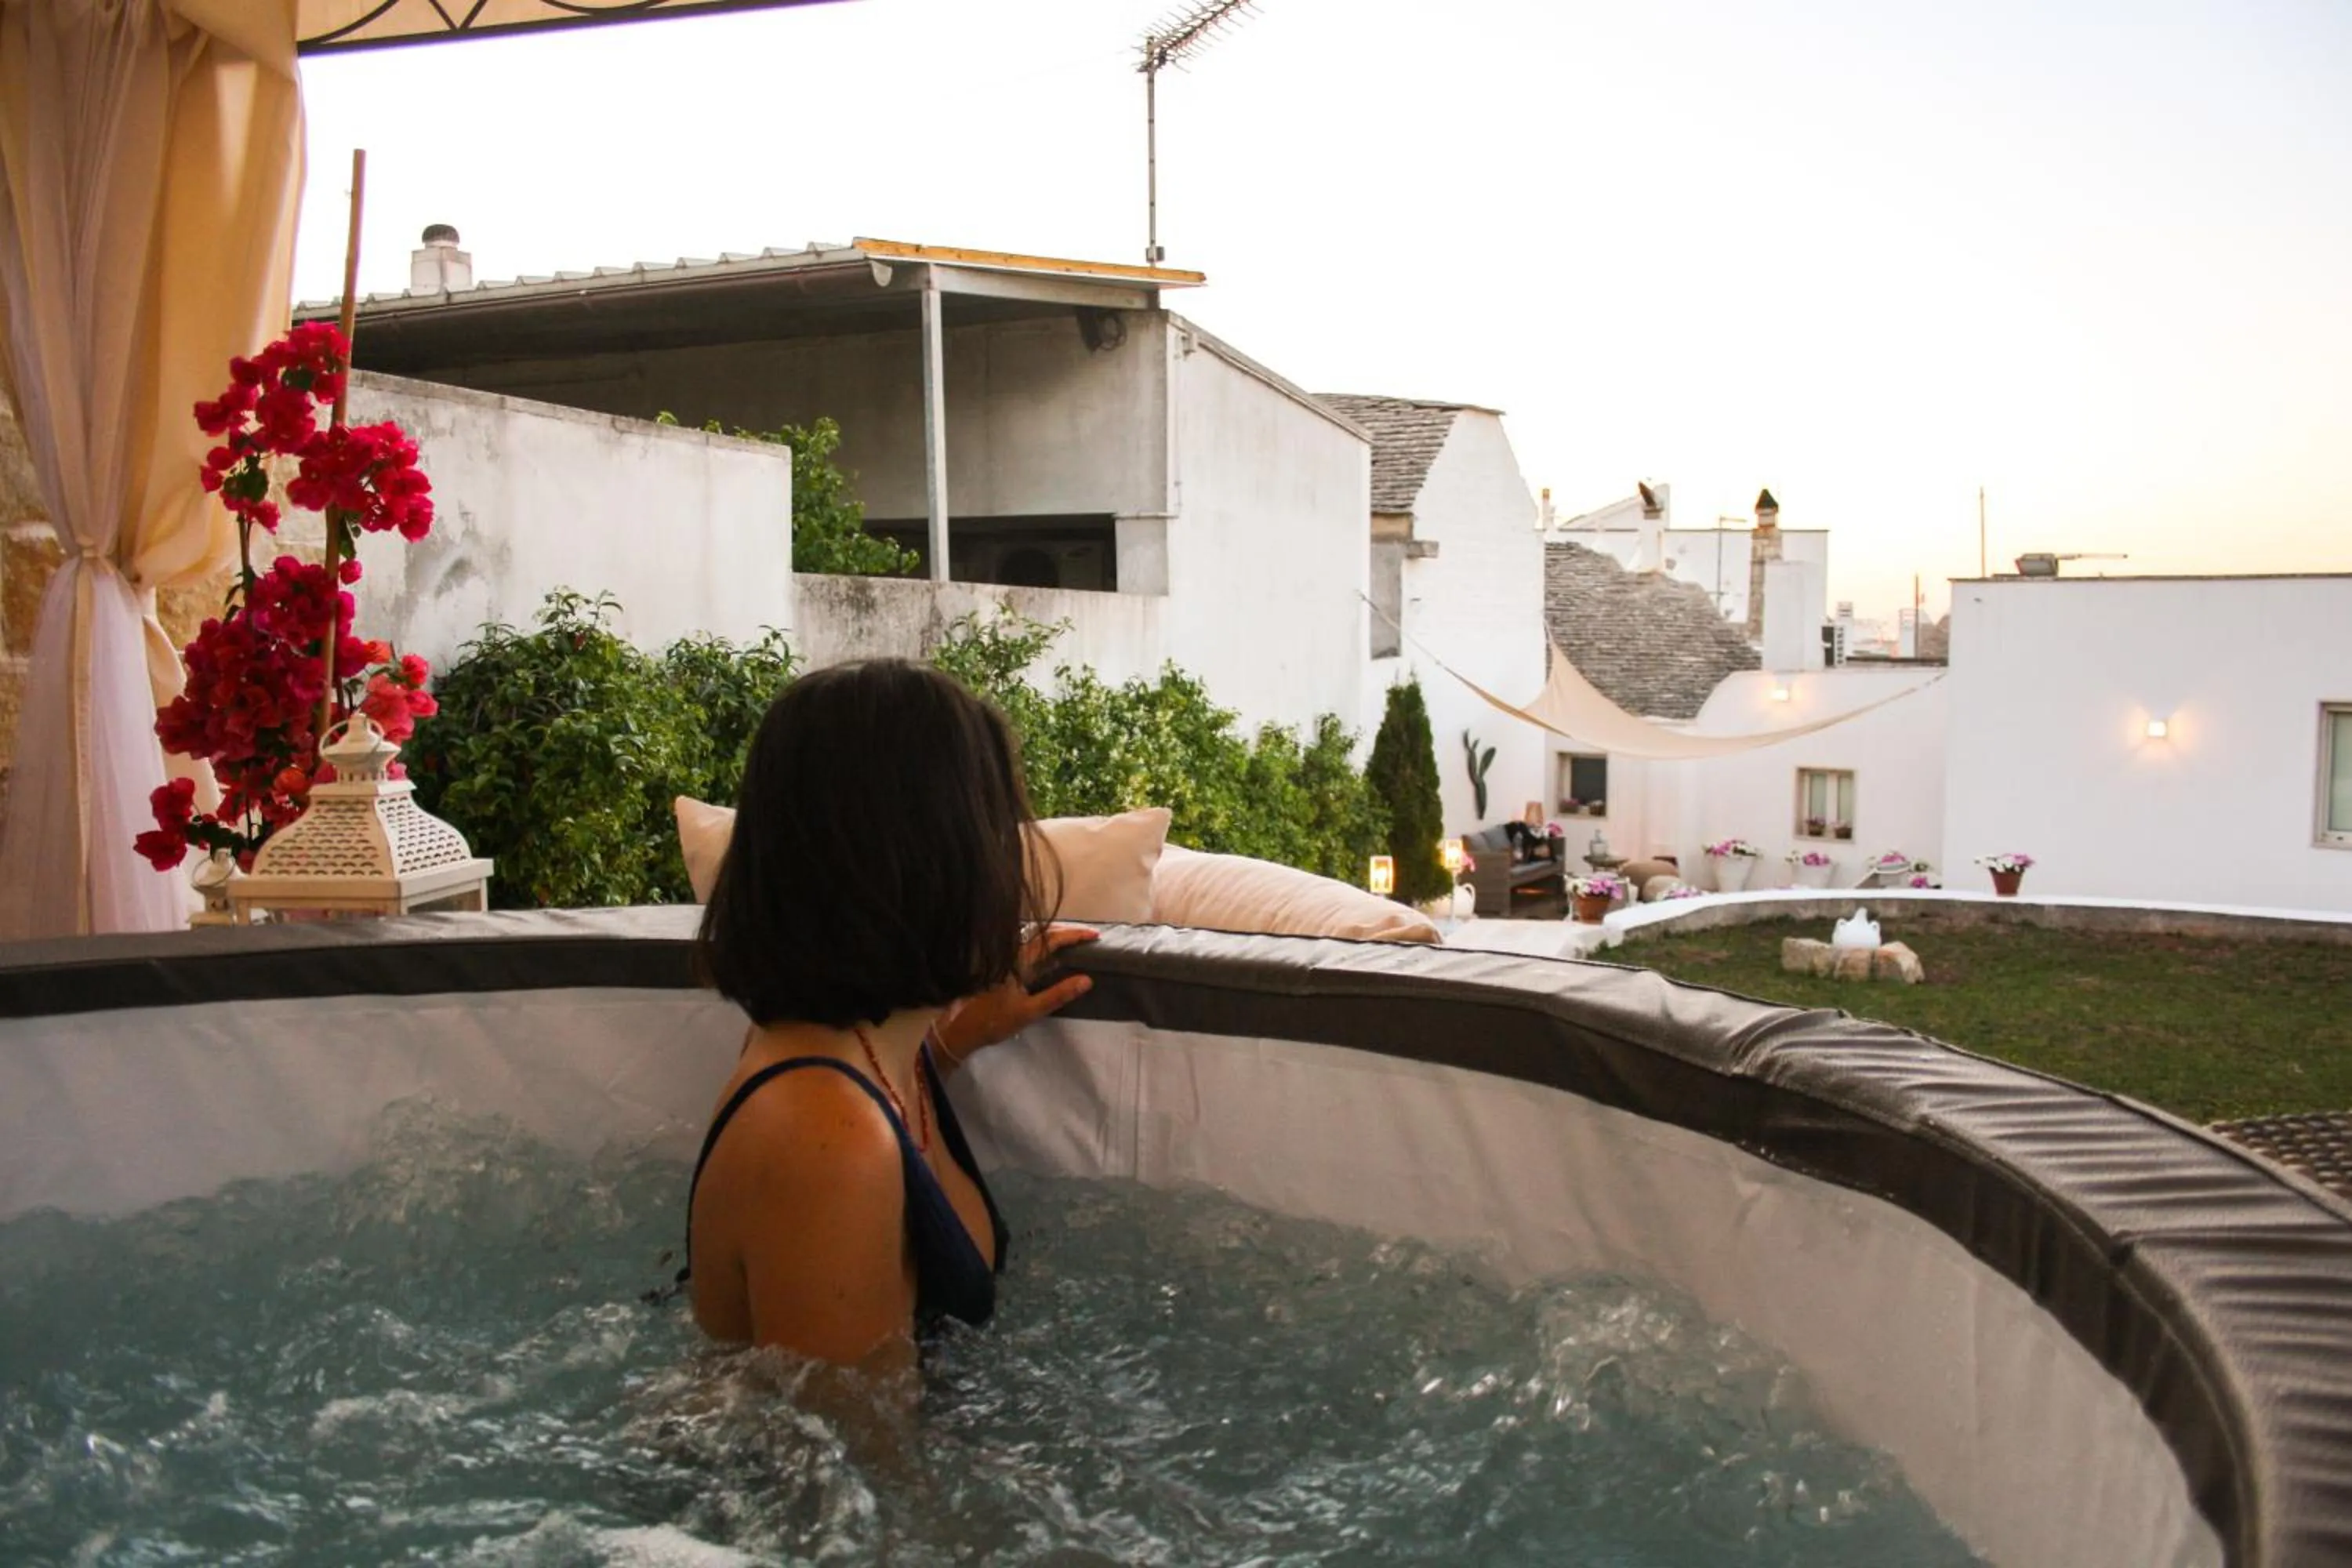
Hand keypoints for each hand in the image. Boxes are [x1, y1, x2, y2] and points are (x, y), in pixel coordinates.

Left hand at [932, 924, 1098, 1070]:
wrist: (962, 1029)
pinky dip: (1046, 948)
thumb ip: (1058, 995)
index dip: (1074, 935)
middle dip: (1068, 932)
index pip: (1051, 939)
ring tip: (1076, 943)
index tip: (1094, 936)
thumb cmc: (994, 1020)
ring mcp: (1007, 960)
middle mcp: (1012, 954)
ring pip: (1035, 940)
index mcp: (1018, 960)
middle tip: (1089, 937)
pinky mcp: (1005, 969)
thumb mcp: (1029, 1012)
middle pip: (1044, 933)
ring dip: (1057, 938)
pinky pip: (1029, 951)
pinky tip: (1054, 957)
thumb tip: (1086, 980)